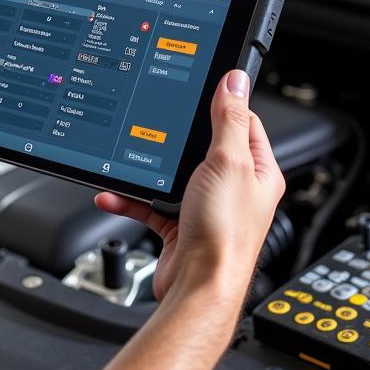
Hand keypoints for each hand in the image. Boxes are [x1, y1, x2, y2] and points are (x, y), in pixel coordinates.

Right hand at [94, 70, 284, 302]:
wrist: (199, 288)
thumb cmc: (225, 236)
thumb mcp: (228, 162)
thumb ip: (229, 119)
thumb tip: (235, 81)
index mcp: (256, 171)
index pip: (243, 122)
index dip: (223, 103)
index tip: (201, 86)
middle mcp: (233, 188)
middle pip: (203, 146)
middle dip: (175, 137)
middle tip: (156, 120)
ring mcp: (205, 206)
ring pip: (170, 175)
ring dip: (145, 170)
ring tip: (126, 159)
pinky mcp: (179, 225)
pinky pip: (149, 204)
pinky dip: (130, 199)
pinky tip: (113, 194)